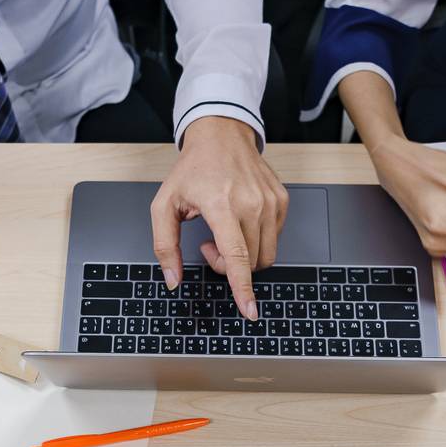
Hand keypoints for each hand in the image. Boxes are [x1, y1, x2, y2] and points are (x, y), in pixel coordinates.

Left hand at [151, 116, 288, 320]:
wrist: (221, 136)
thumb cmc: (192, 169)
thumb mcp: (164, 205)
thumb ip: (165, 246)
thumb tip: (172, 279)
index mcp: (221, 204)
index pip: (237, 256)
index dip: (242, 288)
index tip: (250, 310)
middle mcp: (251, 203)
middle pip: (250, 262)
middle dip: (227, 266)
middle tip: (208, 244)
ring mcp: (270, 202)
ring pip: (265, 255)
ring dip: (243, 256)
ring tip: (224, 233)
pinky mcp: (281, 201)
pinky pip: (274, 238)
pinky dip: (256, 240)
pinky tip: (239, 222)